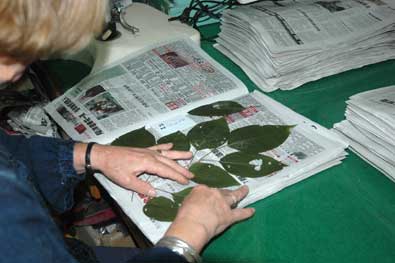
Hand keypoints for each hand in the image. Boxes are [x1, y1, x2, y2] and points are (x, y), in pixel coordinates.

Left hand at [74, 143, 192, 195]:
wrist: (103, 155)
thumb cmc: (114, 169)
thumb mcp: (127, 181)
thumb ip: (142, 187)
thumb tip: (155, 193)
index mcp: (148, 163)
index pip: (166, 171)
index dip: (177, 176)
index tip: (187, 181)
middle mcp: (151, 155)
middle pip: (169, 162)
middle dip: (182, 168)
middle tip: (192, 174)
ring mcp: (147, 151)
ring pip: (166, 153)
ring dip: (178, 155)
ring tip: (190, 154)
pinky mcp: (143, 149)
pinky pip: (157, 147)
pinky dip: (165, 146)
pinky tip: (171, 145)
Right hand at [164, 185, 254, 252]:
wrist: (192, 225)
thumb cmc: (184, 216)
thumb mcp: (185, 203)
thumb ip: (193, 201)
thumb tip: (195, 205)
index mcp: (202, 190)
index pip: (207, 190)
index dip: (208, 195)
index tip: (207, 198)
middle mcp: (214, 194)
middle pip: (222, 192)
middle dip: (225, 193)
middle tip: (228, 192)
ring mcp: (223, 204)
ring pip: (234, 197)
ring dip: (241, 193)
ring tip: (246, 190)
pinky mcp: (229, 216)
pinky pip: (240, 213)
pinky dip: (247, 212)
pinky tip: (252, 211)